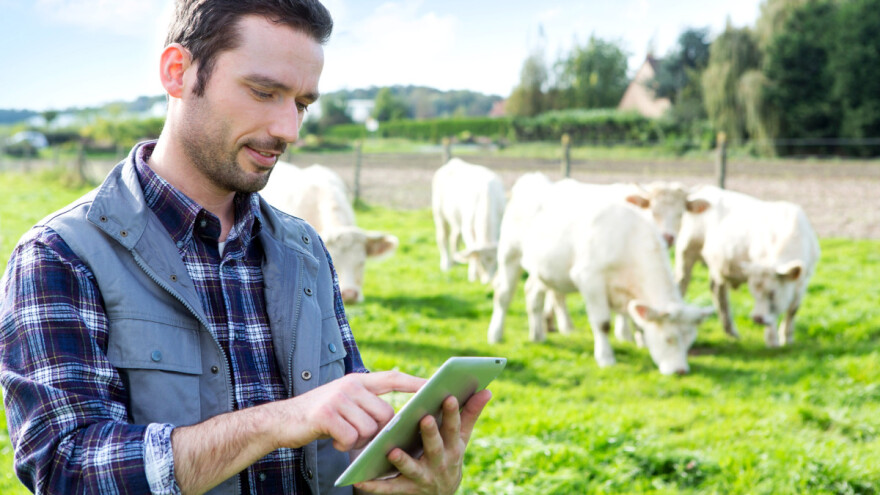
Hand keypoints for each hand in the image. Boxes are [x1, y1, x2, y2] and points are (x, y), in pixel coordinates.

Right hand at [268, 371, 425, 451]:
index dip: (413, 382)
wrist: (281, 421)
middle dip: (376, 432)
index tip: (433, 385)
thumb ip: (365, 406)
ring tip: (341, 435)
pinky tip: (332, 439)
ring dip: (358, 440)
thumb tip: (392, 421)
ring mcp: (338, 398)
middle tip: (356, 435)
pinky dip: (343, 445)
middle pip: (384, 414)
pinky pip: (351, 437)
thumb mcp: (343, 403)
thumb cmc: (317, 417)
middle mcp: (350, 385)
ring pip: (369, 428)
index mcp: (357, 381)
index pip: (392, 378)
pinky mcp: (327, 414)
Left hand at [353, 389, 492, 494]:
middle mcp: (440, 463)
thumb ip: (470, 413)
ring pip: (412, 469)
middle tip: (425, 418)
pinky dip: (375, 485)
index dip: (452, 413)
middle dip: (431, 434)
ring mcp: (423, 478)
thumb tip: (486, 390)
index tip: (448, 396)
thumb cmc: (449, 454)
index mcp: (453, 447)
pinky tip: (360, 479)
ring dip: (403, 461)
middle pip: (435, 448)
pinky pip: (389, 489)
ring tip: (392, 451)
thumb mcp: (461, 438)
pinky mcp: (406, 490)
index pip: (454, 428)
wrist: (441, 493)